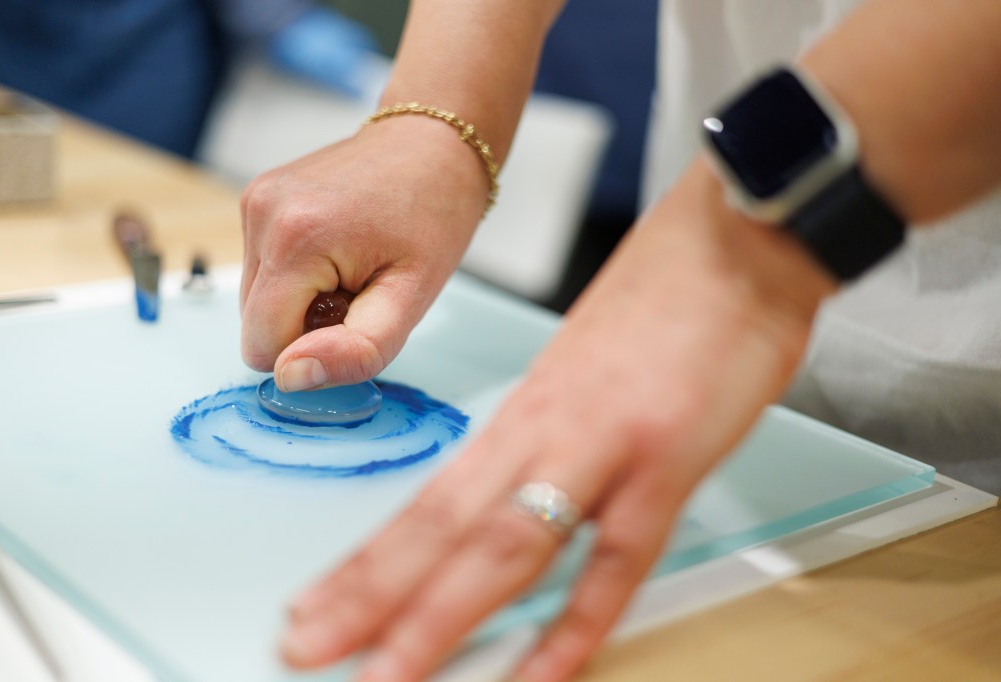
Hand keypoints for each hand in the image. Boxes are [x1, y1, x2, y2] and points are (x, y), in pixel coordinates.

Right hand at [240, 114, 487, 389]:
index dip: (314, 350)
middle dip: (308, 323)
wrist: (432, 144)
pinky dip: (296, 275)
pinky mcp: (255, 198)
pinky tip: (336, 249)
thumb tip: (290, 377)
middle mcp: (261, 214)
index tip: (358, 313)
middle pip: (255, 324)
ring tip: (351, 265)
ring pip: (256, 300)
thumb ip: (358, 349)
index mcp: (295, 240)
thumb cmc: (433, 216)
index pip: (263, 347)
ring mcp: (254, 201)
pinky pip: (261, 270)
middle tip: (360, 288)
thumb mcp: (413, 297)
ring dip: (302, 300)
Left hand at [278, 161, 836, 680]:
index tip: (318, 605)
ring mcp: (602, 445)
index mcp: (524, 411)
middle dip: (370, 599)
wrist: (735, 234)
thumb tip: (521, 484)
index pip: (427, 502)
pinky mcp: (669, 456)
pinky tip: (542, 672)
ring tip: (386, 674)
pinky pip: (620, 557)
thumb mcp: (586, 364)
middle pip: (442, 529)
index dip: (368, 562)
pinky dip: (578, 622)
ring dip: (439, 616)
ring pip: (506, 544)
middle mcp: (544, 431)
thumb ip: (554, 432)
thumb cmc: (665, 296)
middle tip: (308, 647)